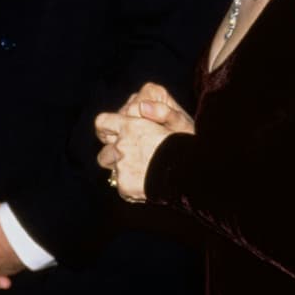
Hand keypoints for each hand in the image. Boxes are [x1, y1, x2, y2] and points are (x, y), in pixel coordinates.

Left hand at [95, 83, 194, 202]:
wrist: (192, 174)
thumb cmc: (187, 145)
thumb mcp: (176, 122)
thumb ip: (158, 112)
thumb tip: (143, 106)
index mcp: (131, 126)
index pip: (102, 123)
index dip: (105, 130)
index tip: (110, 135)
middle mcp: (122, 145)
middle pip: (104, 152)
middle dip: (114, 157)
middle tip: (131, 160)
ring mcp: (122, 167)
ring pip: (112, 171)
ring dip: (122, 171)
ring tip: (140, 174)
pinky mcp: (124, 186)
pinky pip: (122, 187)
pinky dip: (132, 188)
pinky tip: (147, 186)